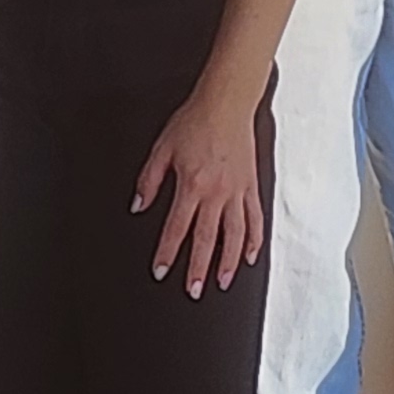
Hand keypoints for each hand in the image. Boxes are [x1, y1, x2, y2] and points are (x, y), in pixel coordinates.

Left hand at [134, 88, 265, 295]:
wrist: (226, 103)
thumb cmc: (195, 121)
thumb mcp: (162, 149)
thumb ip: (149, 180)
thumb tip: (138, 205)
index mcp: (192, 185)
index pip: (176, 228)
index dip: (168, 253)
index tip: (161, 271)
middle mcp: (216, 192)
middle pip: (207, 239)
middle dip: (199, 268)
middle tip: (194, 290)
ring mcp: (237, 190)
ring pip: (235, 234)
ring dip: (228, 261)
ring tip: (223, 281)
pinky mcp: (251, 185)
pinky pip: (255, 217)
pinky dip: (254, 238)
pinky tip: (250, 255)